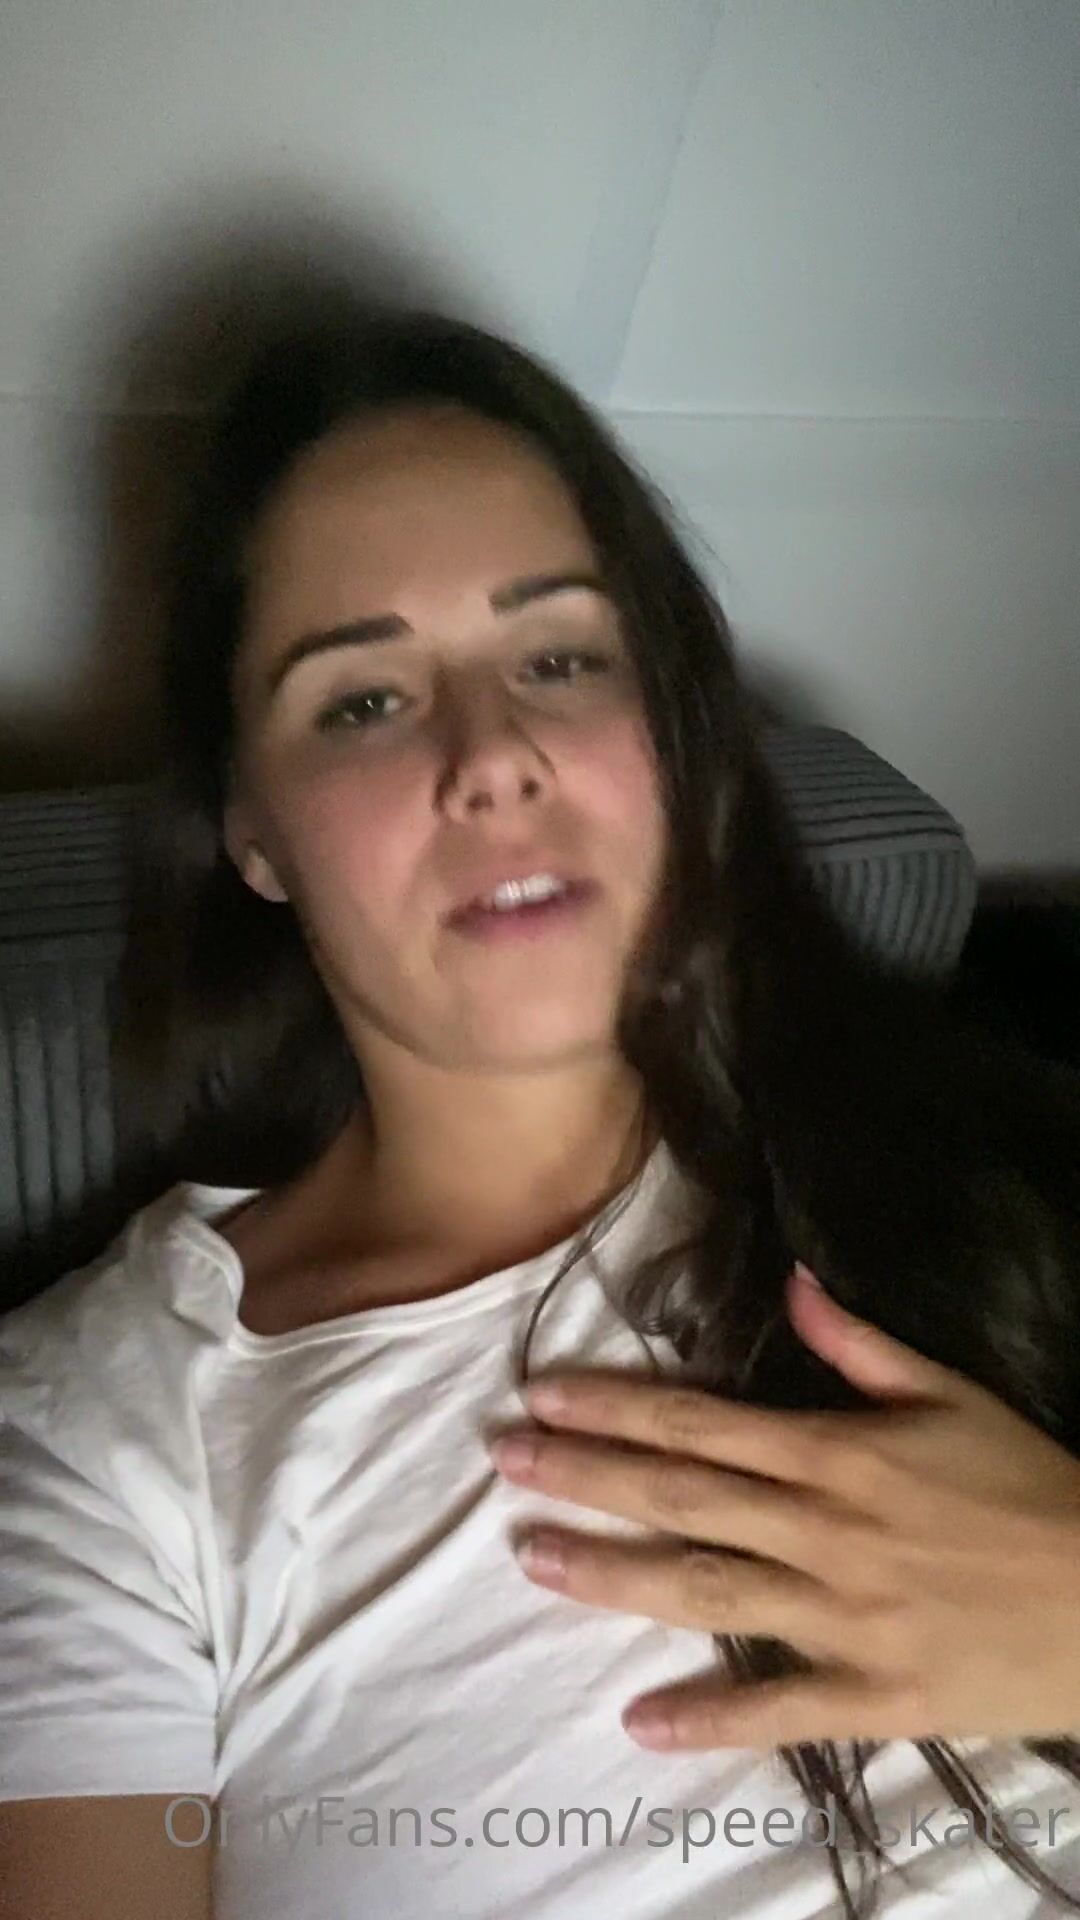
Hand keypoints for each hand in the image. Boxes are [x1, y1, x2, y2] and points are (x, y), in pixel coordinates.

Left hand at [487, 1262, 1079, 1750]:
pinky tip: (640, 1722)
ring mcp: (840, 1616)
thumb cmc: (1027, 1487)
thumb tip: (791, 1284)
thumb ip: (861, 1344)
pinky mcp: (869, 1694)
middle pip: (680, 1496)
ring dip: (610, 1575)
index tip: (543, 1393)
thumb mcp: (952, 1395)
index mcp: (836, 1452)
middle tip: (504, 1459)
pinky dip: (709, 1719)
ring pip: (704, 1590)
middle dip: (584, 1473)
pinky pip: (776, 1709)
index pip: (700, 1422)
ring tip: (531, 1558)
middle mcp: (822, 1530)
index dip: (614, 1406)